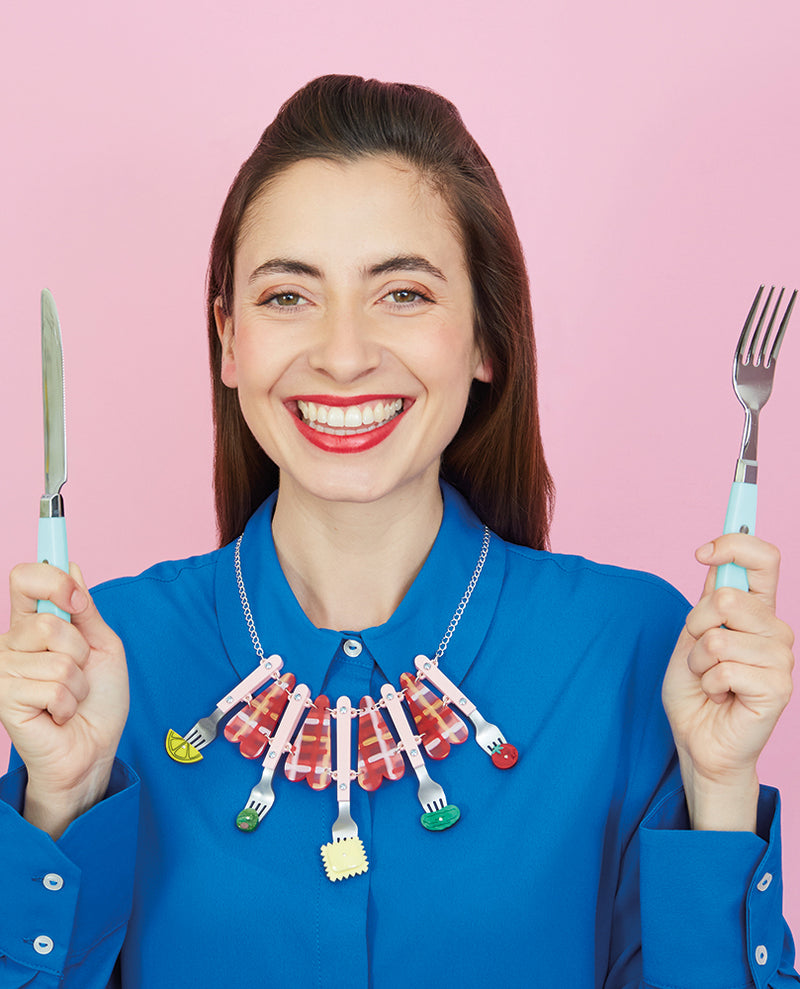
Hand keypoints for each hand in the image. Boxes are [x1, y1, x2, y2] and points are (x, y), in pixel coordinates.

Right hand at [0, 562, 128, 837]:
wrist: (93, 749)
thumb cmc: (98, 700)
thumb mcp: (103, 646)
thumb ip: (86, 610)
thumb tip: (72, 567)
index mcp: (33, 624)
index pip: (24, 579)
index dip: (52, 579)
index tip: (76, 598)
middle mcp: (12, 643)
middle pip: (49, 621)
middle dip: (80, 650)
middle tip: (78, 672)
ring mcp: (4, 671)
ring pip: (58, 658)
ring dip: (77, 683)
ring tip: (69, 698)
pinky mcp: (5, 699)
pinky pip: (54, 687)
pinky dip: (69, 703)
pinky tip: (59, 714)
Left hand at [662, 534, 793, 830]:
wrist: (697, 740)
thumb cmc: (694, 690)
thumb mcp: (691, 637)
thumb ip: (708, 602)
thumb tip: (717, 562)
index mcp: (757, 611)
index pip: (764, 560)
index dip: (735, 545)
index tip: (703, 551)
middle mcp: (776, 630)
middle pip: (727, 597)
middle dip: (696, 625)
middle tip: (701, 655)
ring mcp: (781, 659)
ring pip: (718, 637)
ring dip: (699, 662)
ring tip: (710, 679)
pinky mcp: (777, 688)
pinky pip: (724, 669)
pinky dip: (708, 683)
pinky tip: (720, 696)